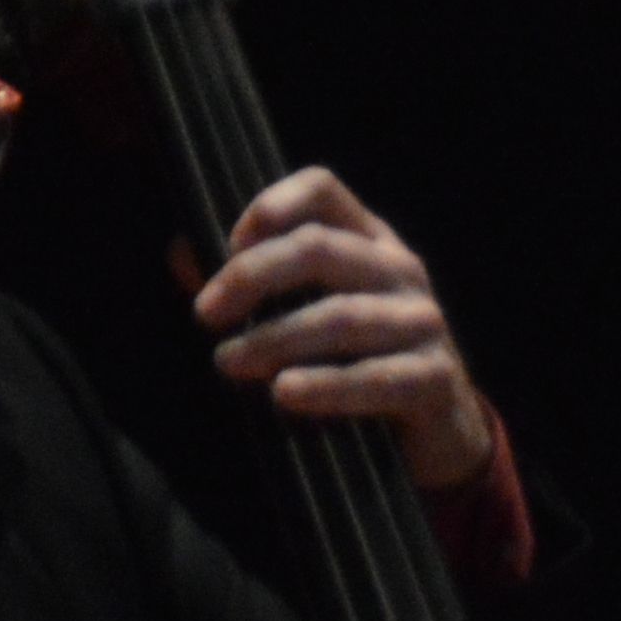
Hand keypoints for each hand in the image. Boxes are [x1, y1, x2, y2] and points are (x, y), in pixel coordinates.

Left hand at [189, 168, 498, 491]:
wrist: (439, 430)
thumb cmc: (357, 361)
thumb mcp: (306, 314)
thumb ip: (248, 287)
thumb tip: (181, 252)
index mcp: (370, 242)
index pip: (322, 190)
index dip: (269, 206)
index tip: (226, 247)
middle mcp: (401, 270)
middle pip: (320, 247)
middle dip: (252, 277)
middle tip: (205, 315)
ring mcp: (423, 323)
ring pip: (341, 316)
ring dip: (274, 339)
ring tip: (228, 362)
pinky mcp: (434, 378)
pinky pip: (374, 377)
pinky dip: (325, 386)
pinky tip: (284, 394)